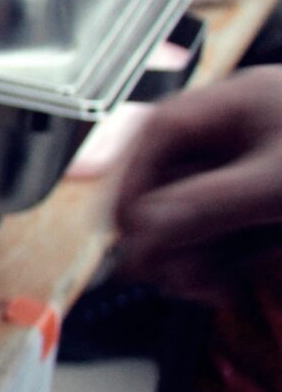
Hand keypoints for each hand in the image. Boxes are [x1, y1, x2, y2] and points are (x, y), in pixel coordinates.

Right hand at [114, 69, 281, 300]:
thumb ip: (209, 205)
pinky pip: (229, 228)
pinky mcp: (271, 199)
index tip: (125, 238)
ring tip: (207, 287)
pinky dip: (223, 257)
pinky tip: (226, 280)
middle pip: (170, 180)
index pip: (154, 138)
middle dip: (167, 234)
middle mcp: (236, 130)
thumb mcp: (279, 182)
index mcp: (229, 104)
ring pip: (197, 211)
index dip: (130, 189)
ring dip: (194, 253)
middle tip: (173, 278)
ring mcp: (255, 164)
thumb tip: (145, 231)